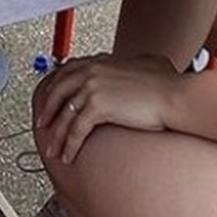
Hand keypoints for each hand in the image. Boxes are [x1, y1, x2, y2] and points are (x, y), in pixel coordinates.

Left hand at [34, 54, 181, 163]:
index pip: (67, 72)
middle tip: (42, 126)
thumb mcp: (147, 63)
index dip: (55, 88)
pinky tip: (68, 156)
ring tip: (54, 150)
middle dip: (47, 111)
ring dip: (56, 136)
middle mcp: (91, 71)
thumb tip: (137, 62)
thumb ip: (134, 62)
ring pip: (64, 115)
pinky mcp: (97, 107)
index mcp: (99, 61)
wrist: (174, 96)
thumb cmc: (167, 83)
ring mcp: (92, 88)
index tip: (50, 100)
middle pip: (58, 92)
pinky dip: (69, 145)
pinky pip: (75, 130)